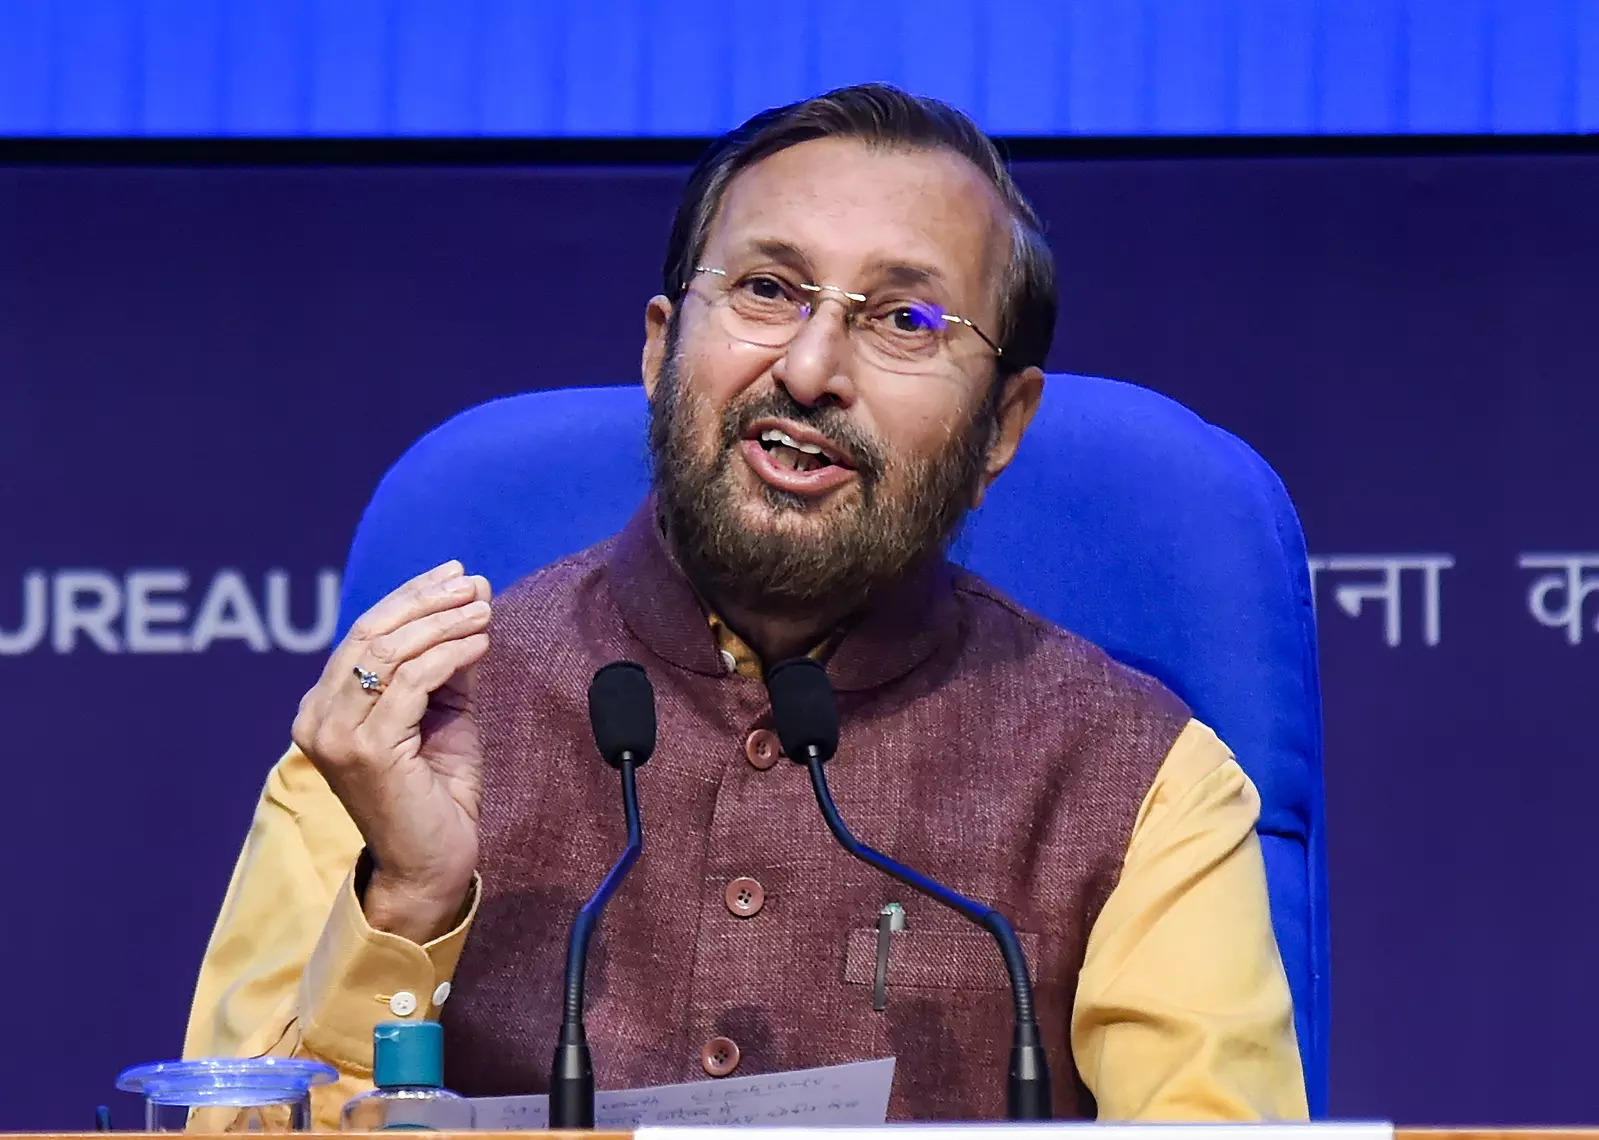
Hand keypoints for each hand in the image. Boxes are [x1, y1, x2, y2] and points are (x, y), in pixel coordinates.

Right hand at [292, 560, 491, 942]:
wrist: (432, 865)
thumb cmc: (436, 794)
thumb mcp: (443, 714)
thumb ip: (447, 664)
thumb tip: (471, 602)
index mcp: (324, 707)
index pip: (365, 633)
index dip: (411, 597)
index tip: (455, 574)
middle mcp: (316, 718)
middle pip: (372, 635)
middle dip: (428, 601)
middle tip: (473, 584)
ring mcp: (335, 736)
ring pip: (390, 653)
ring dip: (444, 623)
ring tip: (484, 609)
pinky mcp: (365, 751)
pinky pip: (412, 682)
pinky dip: (450, 654)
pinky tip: (481, 642)